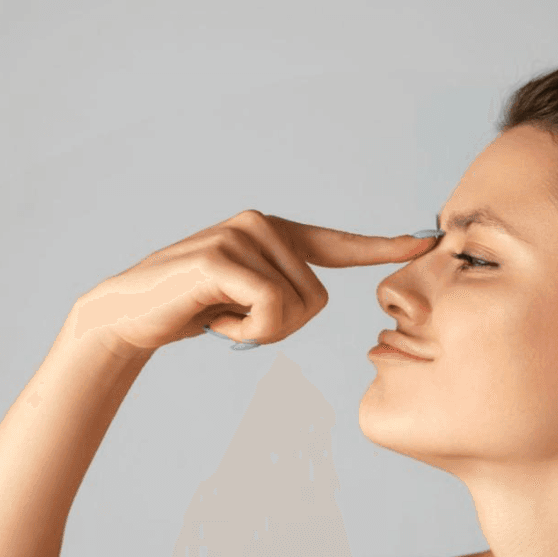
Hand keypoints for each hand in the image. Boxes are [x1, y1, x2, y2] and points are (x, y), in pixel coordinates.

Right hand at [68, 209, 436, 358]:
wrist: (131, 314)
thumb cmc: (194, 310)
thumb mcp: (247, 300)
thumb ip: (281, 291)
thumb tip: (308, 301)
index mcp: (277, 235)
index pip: (339, 243)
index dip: (384, 246)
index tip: (426, 241)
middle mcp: (264, 225)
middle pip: (318, 301)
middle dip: (280, 328)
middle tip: (234, 318)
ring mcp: (242, 234)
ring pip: (294, 309)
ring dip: (257, 331)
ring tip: (218, 313)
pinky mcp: (222, 256)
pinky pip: (268, 311)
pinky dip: (244, 332)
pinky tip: (212, 318)